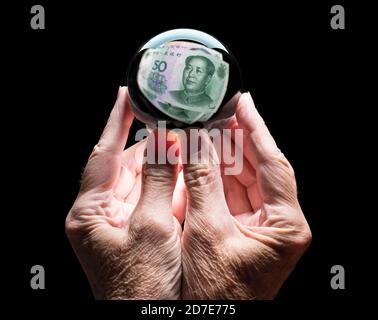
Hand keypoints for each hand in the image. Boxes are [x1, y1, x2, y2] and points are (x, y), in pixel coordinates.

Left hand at [65, 87, 184, 298]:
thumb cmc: (143, 288)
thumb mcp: (152, 228)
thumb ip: (156, 180)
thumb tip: (162, 141)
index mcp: (90, 214)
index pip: (102, 155)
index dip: (116, 121)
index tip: (126, 94)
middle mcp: (99, 216)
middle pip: (123, 166)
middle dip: (147, 144)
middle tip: (169, 121)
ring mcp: (117, 224)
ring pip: (139, 181)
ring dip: (160, 164)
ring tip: (180, 143)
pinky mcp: (135, 233)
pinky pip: (150, 199)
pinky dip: (166, 186)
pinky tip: (182, 174)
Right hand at [180, 92, 311, 298]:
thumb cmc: (214, 293)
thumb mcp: (207, 233)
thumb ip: (202, 183)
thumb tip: (194, 141)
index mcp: (285, 226)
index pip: (274, 164)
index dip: (256, 129)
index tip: (243, 102)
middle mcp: (279, 224)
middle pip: (260, 168)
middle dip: (238, 139)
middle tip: (219, 112)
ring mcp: (262, 227)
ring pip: (245, 179)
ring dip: (226, 156)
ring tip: (209, 129)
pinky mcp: (244, 231)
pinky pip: (232, 195)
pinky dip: (217, 177)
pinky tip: (205, 159)